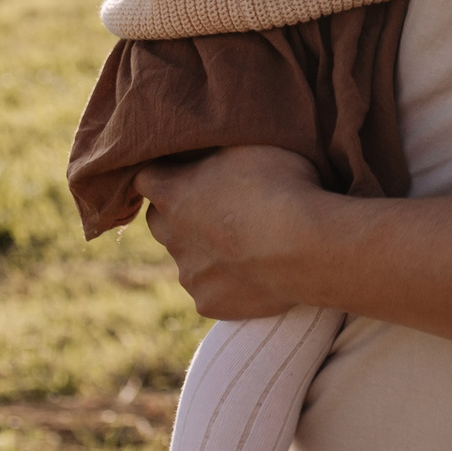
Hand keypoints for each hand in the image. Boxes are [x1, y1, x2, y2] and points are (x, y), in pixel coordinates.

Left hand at [136, 145, 327, 319]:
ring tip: (250, 241)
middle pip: (159, 220)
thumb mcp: (250, 146)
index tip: (182, 168)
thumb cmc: (280, 185)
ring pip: (188, 258)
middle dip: (180, 212)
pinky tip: (258, 270)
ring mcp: (189, 274)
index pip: (145, 177)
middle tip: (219, 205)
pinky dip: (228, 282)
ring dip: (207, 250)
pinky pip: (212, 290)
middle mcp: (171, 235)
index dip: (163, 171)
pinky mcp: (210, 304)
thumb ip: (217, 150)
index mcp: (173, 192)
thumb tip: (208, 147)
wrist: (307, 247)